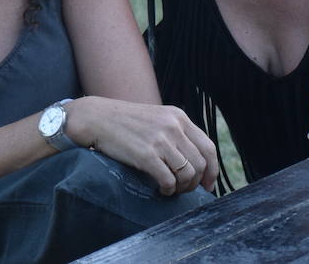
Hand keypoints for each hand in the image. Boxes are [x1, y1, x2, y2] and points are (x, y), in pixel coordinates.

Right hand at [66, 97, 217, 195]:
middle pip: (200, 164)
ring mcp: (160, 140)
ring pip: (188, 174)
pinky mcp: (146, 155)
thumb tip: (193, 161)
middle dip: (196, 183)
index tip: (208, 185)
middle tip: (184, 190)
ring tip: (171, 189)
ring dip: (182, 188)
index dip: (212, 170)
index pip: (209, 147)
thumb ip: (175, 133)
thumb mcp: (156, 118)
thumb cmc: (125, 122)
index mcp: (178, 117)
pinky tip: (161, 190)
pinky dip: (168, 190)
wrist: (96, 118)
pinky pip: (169, 181)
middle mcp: (173, 127)